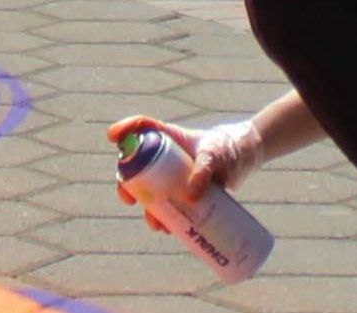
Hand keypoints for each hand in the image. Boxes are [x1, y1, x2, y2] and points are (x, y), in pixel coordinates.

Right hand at [104, 115, 247, 230]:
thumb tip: (190, 197)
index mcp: (169, 138)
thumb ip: (203, 172)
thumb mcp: (215, 157)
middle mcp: (166, 158)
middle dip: (127, 185)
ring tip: (156, 223)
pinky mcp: (184, 193)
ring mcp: (174, 177)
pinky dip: (166, 219)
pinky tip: (168, 229)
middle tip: (129, 198)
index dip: (125, 129)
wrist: (244, 160)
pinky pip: (169, 206)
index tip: (111, 137)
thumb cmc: (226, 149)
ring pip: (151, 193)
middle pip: (136, 168)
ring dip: (148, 209)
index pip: (141, 128)